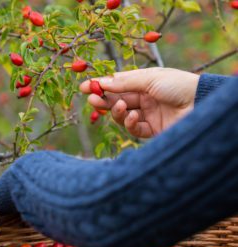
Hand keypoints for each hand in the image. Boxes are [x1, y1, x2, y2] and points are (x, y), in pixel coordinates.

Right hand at [80, 68, 199, 137]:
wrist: (200, 103)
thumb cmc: (177, 84)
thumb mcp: (149, 78)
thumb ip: (125, 82)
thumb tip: (102, 82)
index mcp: (143, 84)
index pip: (117, 86)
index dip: (100, 86)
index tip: (84, 86)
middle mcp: (143, 99)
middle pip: (116, 101)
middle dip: (103, 100)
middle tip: (92, 99)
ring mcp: (147, 115)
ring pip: (122, 116)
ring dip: (116, 111)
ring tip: (119, 106)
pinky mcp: (152, 130)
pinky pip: (134, 128)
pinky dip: (130, 123)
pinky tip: (133, 116)